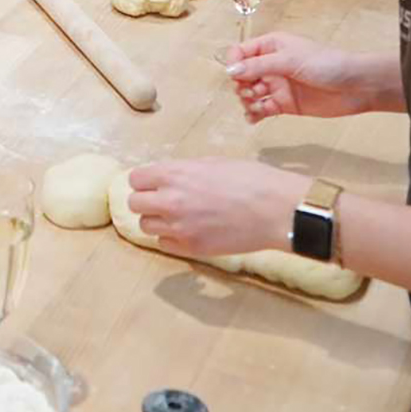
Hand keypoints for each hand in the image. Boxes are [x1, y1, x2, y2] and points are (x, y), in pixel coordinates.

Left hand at [128, 158, 310, 256]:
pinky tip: (187, 231)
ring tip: (176, 217)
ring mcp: (179, 227)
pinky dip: (171, 239)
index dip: (145, 181)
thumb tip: (168, 177)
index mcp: (174, 174)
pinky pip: (164, 245)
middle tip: (162, 201)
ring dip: (157, 221)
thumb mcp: (212, 163)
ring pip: (146, 227)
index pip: (136, 179)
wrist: (275, 209)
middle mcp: (170, 201)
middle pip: (135, 204)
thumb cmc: (251, 179)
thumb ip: (184, 171)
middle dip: (146, 201)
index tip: (152, 183)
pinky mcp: (192, 248)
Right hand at [224, 33, 377, 122]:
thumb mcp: (290, 60)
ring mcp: (277, 86)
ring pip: (249, 94)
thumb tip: (230, 71)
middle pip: (242, 76)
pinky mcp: (284, 105)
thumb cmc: (327, 64)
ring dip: (247, 101)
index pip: (241, 52)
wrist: (356, 86)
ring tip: (258, 105)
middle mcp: (271, 65)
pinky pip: (261, 110)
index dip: (234, 64)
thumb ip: (259, 66)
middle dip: (241, 85)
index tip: (236, 76)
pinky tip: (255, 117)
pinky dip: (254, 115)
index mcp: (272, 46)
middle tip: (251, 92)